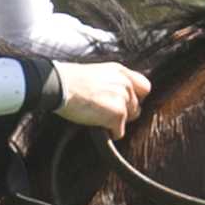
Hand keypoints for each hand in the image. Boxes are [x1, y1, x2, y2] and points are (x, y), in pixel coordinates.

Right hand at [28, 59, 149, 133]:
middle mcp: (126, 84)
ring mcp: (123, 99)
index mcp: (121, 72)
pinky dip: (109, 133)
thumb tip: (114, 95)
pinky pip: (119, 132)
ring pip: (129, 119)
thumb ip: (112, 81)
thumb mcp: (97, 73)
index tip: (124, 102)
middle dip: (124, 112)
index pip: (144, 87)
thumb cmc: (69, 81)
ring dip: (116, 122)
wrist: (59, 85)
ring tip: (99, 118)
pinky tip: (96, 125)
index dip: (136, 97)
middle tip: (105, 112)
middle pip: (137, 106)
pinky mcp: (118, 115)